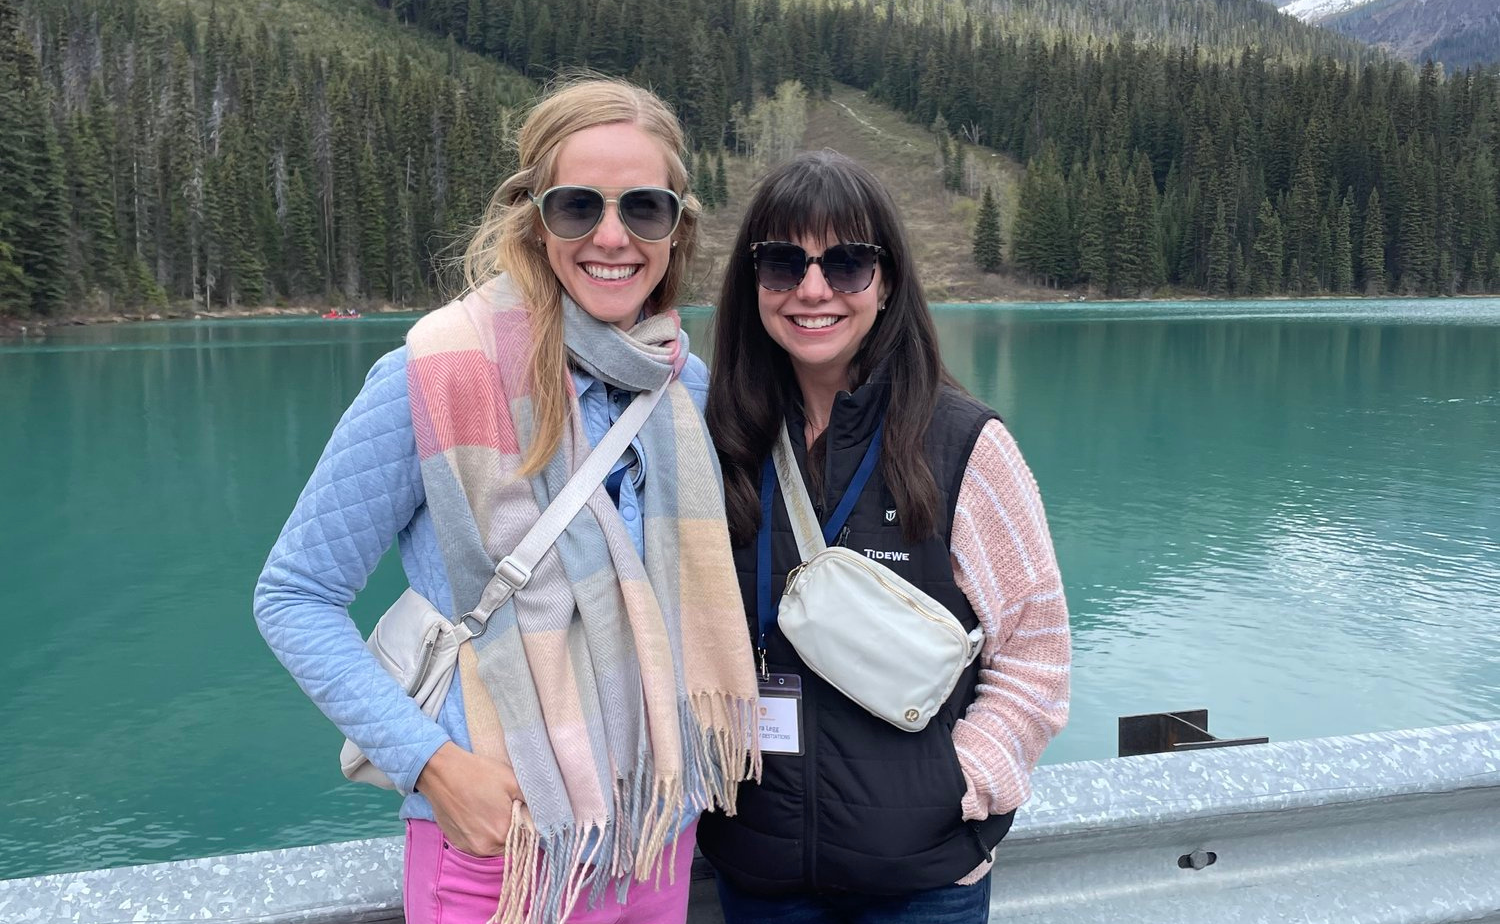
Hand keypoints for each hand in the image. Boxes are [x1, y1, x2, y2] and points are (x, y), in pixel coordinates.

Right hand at [416, 742, 523, 856]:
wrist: (441, 771)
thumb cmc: (478, 773)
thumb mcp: (513, 781)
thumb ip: (533, 802)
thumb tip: (546, 815)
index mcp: (503, 832)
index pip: (527, 840)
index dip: (528, 825)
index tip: (524, 812)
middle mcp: (486, 847)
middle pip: (510, 844)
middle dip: (513, 828)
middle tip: (506, 807)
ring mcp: (470, 847)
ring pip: (494, 845)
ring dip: (497, 832)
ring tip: (490, 809)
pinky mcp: (458, 843)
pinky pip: (478, 843)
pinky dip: (482, 833)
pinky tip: (477, 814)